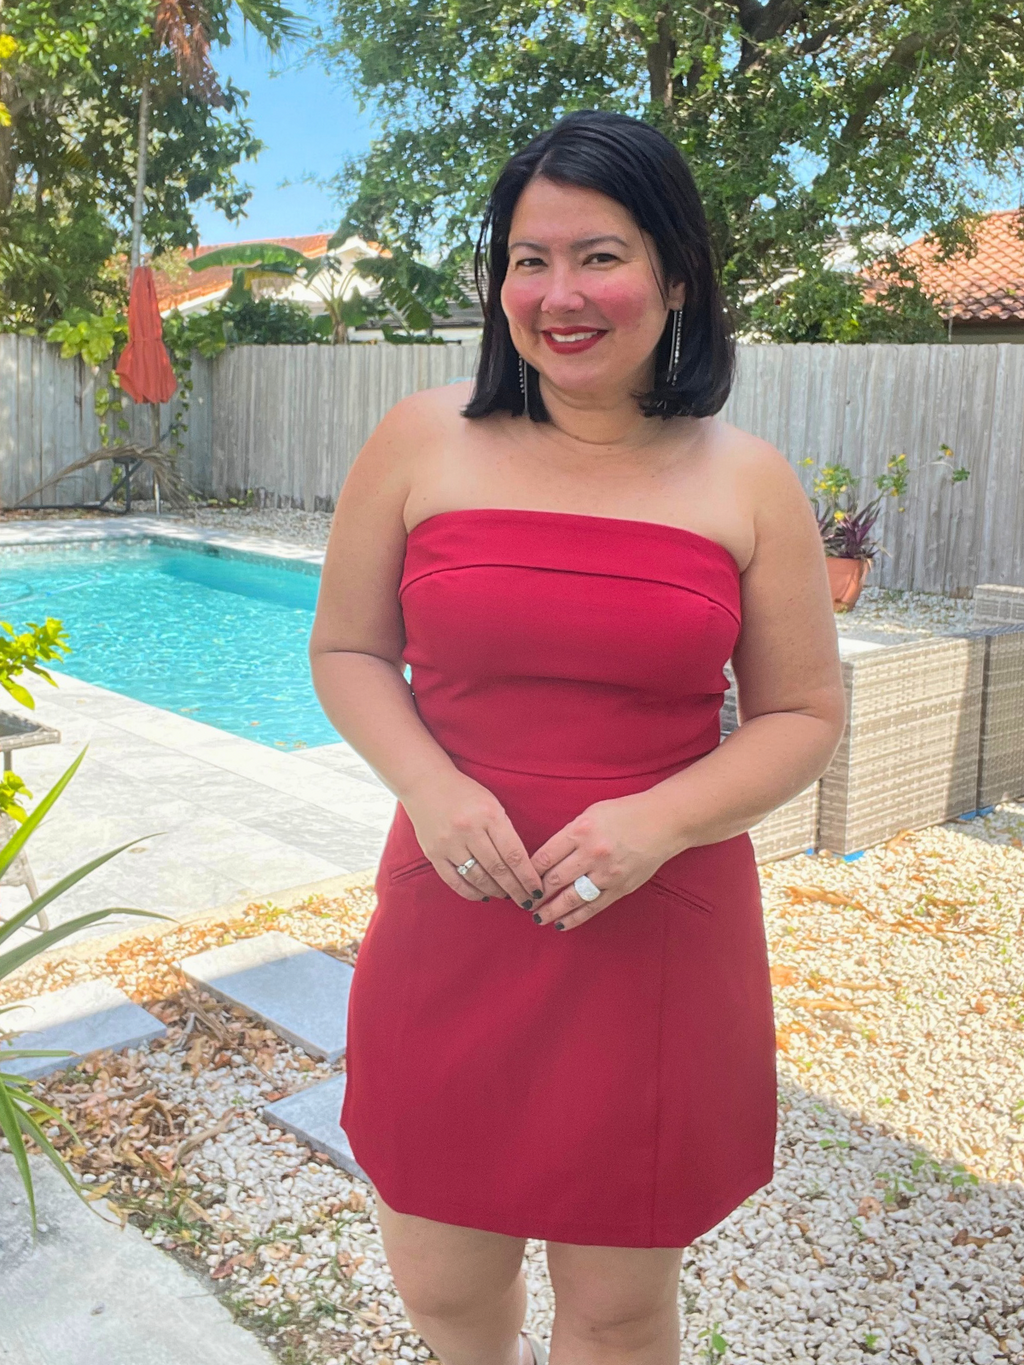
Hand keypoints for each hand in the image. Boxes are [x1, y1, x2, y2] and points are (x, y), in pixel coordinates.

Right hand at [402, 768, 543, 907]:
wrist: (426, 782)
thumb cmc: (465, 793)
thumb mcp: (492, 803)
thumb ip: (505, 831)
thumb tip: (522, 866)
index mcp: (489, 815)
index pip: (514, 855)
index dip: (528, 877)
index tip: (537, 890)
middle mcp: (469, 830)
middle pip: (498, 870)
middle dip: (516, 890)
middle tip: (527, 902)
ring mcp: (449, 843)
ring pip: (478, 878)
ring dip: (496, 891)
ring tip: (507, 896)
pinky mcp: (433, 853)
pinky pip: (455, 881)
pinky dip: (471, 892)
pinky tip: (484, 895)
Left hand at [530, 793, 682, 930]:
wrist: (663, 822)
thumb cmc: (625, 813)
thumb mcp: (591, 813)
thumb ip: (569, 834)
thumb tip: (546, 858)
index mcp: (581, 830)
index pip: (545, 857)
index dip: (528, 872)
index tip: (519, 881)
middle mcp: (592, 853)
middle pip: (555, 879)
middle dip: (536, 894)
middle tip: (523, 902)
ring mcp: (607, 873)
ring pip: (571, 898)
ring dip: (551, 910)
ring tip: (538, 917)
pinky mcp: (621, 888)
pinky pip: (593, 907)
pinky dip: (575, 918)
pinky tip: (562, 924)